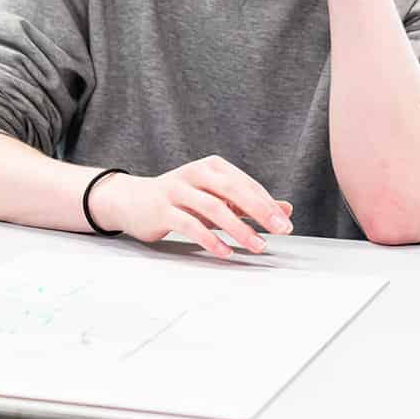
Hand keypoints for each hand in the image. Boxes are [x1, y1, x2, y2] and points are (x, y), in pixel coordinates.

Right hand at [88, 157, 293, 258]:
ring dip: (239, 229)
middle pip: (233, 190)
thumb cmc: (181, 199)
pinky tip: (226, 252)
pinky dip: (211, 240)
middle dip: (261, 211)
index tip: (285, 224)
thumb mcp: (215, 196)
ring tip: (258, 246)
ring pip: (213, 208)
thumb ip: (248, 203)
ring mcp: (177, 190)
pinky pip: (190, 225)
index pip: (246, 184)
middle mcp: (195, 173)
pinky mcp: (163, 210)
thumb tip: (286, 211)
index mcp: (212, 167)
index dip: (268, 204)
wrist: (133, 200)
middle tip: (281, 230)